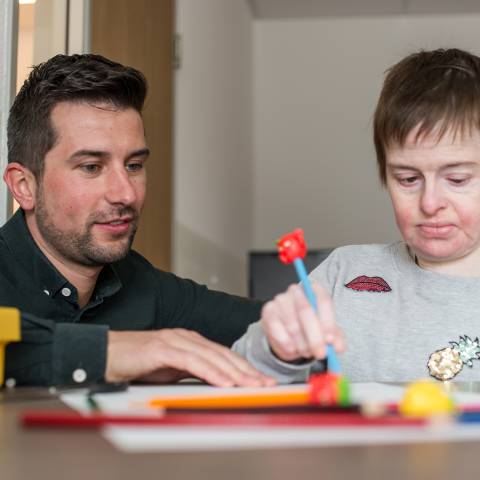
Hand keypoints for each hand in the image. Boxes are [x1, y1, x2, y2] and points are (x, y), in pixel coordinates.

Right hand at [105, 328, 275, 386]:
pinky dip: (210, 372)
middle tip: (266, 384)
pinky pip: (192, 362)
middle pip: (224, 354)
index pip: (224, 355)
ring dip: (234, 372)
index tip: (261, 381)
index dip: (244, 368)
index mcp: (191, 341)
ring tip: (251, 385)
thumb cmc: (137, 362)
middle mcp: (187, 338)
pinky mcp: (163, 349)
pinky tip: (223, 382)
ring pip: (212, 357)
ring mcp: (176, 341)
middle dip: (247, 371)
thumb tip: (214, 382)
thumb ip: (192, 372)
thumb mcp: (171, 370)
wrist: (106, 354)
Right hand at [261, 283, 344, 361]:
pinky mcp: (268, 311)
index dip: (328, 322)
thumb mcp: (326, 333)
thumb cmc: (309, 329)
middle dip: (315, 336)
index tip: (330, 340)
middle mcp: (296, 291)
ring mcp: (280, 300)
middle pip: (306, 311)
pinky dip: (286, 343)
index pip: (323, 300)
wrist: (287, 334)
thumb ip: (335, 339)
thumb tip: (338, 347)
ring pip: (292, 324)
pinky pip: (277, 330)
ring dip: (301, 343)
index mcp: (314, 290)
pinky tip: (292, 349)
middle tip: (321, 353)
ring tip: (306, 351)